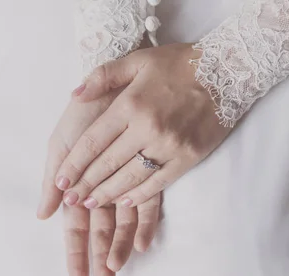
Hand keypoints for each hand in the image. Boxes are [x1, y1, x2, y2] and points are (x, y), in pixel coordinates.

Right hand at [38, 92, 160, 275]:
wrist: (111, 82)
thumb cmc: (83, 110)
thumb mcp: (62, 142)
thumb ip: (54, 178)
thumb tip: (43, 215)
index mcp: (79, 182)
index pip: (76, 224)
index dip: (76, 250)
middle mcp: (104, 185)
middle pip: (102, 228)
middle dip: (101, 254)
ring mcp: (127, 179)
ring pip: (125, 220)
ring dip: (122, 245)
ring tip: (120, 267)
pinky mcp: (150, 169)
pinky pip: (149, 201)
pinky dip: (146, 222)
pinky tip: (146, 242)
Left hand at [55, 43, 230, 208]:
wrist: (228, 72)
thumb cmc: (179, 64)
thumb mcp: (138, 59)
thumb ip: (103, 76)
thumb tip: (75, 96)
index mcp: (130, 104)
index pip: (93, 141)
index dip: (74, 164)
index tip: (60, 181)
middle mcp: (147, 128)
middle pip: (108, 164)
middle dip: (85, 184)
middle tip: (71, 199)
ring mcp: (169, 145)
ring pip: (131, 178)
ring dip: (108, 194)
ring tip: (92, 203)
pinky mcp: (188, 157)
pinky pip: (159, 183)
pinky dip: (140, 195)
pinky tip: (125, 202)